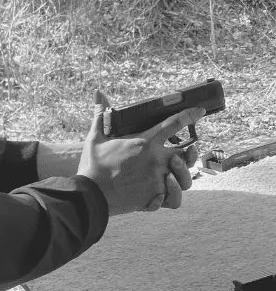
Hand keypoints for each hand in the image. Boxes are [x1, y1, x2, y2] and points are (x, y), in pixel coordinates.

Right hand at [76, 90, 204, 215]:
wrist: (91, 194)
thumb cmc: (93, 165)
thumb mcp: (95, 137)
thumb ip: (101, 114)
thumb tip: (98, 92)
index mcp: (144, 142)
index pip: (174, 124)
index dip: (189, 115)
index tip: (200, 111)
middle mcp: (156, 160)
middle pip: (186, 153)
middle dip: (188, 151)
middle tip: (184, 151)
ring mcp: (159, 179)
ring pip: (184, 178)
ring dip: (181, 174)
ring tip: (171, 173)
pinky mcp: (156, 197)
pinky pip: (175, 198)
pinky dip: (172, 195)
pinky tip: (163, 191)